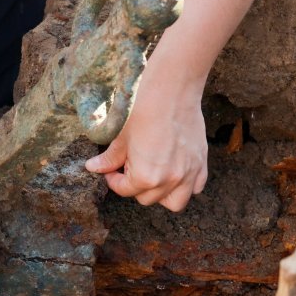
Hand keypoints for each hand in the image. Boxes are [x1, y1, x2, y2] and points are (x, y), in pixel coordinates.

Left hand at [84, 56, 208, 211]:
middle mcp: (170, 181)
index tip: (111, 170)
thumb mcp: (120, 138)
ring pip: (174, 202)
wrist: (171, 92)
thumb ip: (108, 159)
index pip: (125, 191)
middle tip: (129, 167)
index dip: (113, 180)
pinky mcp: (202, 164)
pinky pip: (195, 187)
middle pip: (147, 199)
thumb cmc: (142, 113)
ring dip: (161, 194)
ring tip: (151, 175)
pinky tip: (173, 170)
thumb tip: (92, 168)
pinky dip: (184, 185)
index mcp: (146, 177)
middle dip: (134, 186)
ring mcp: (189, 174)